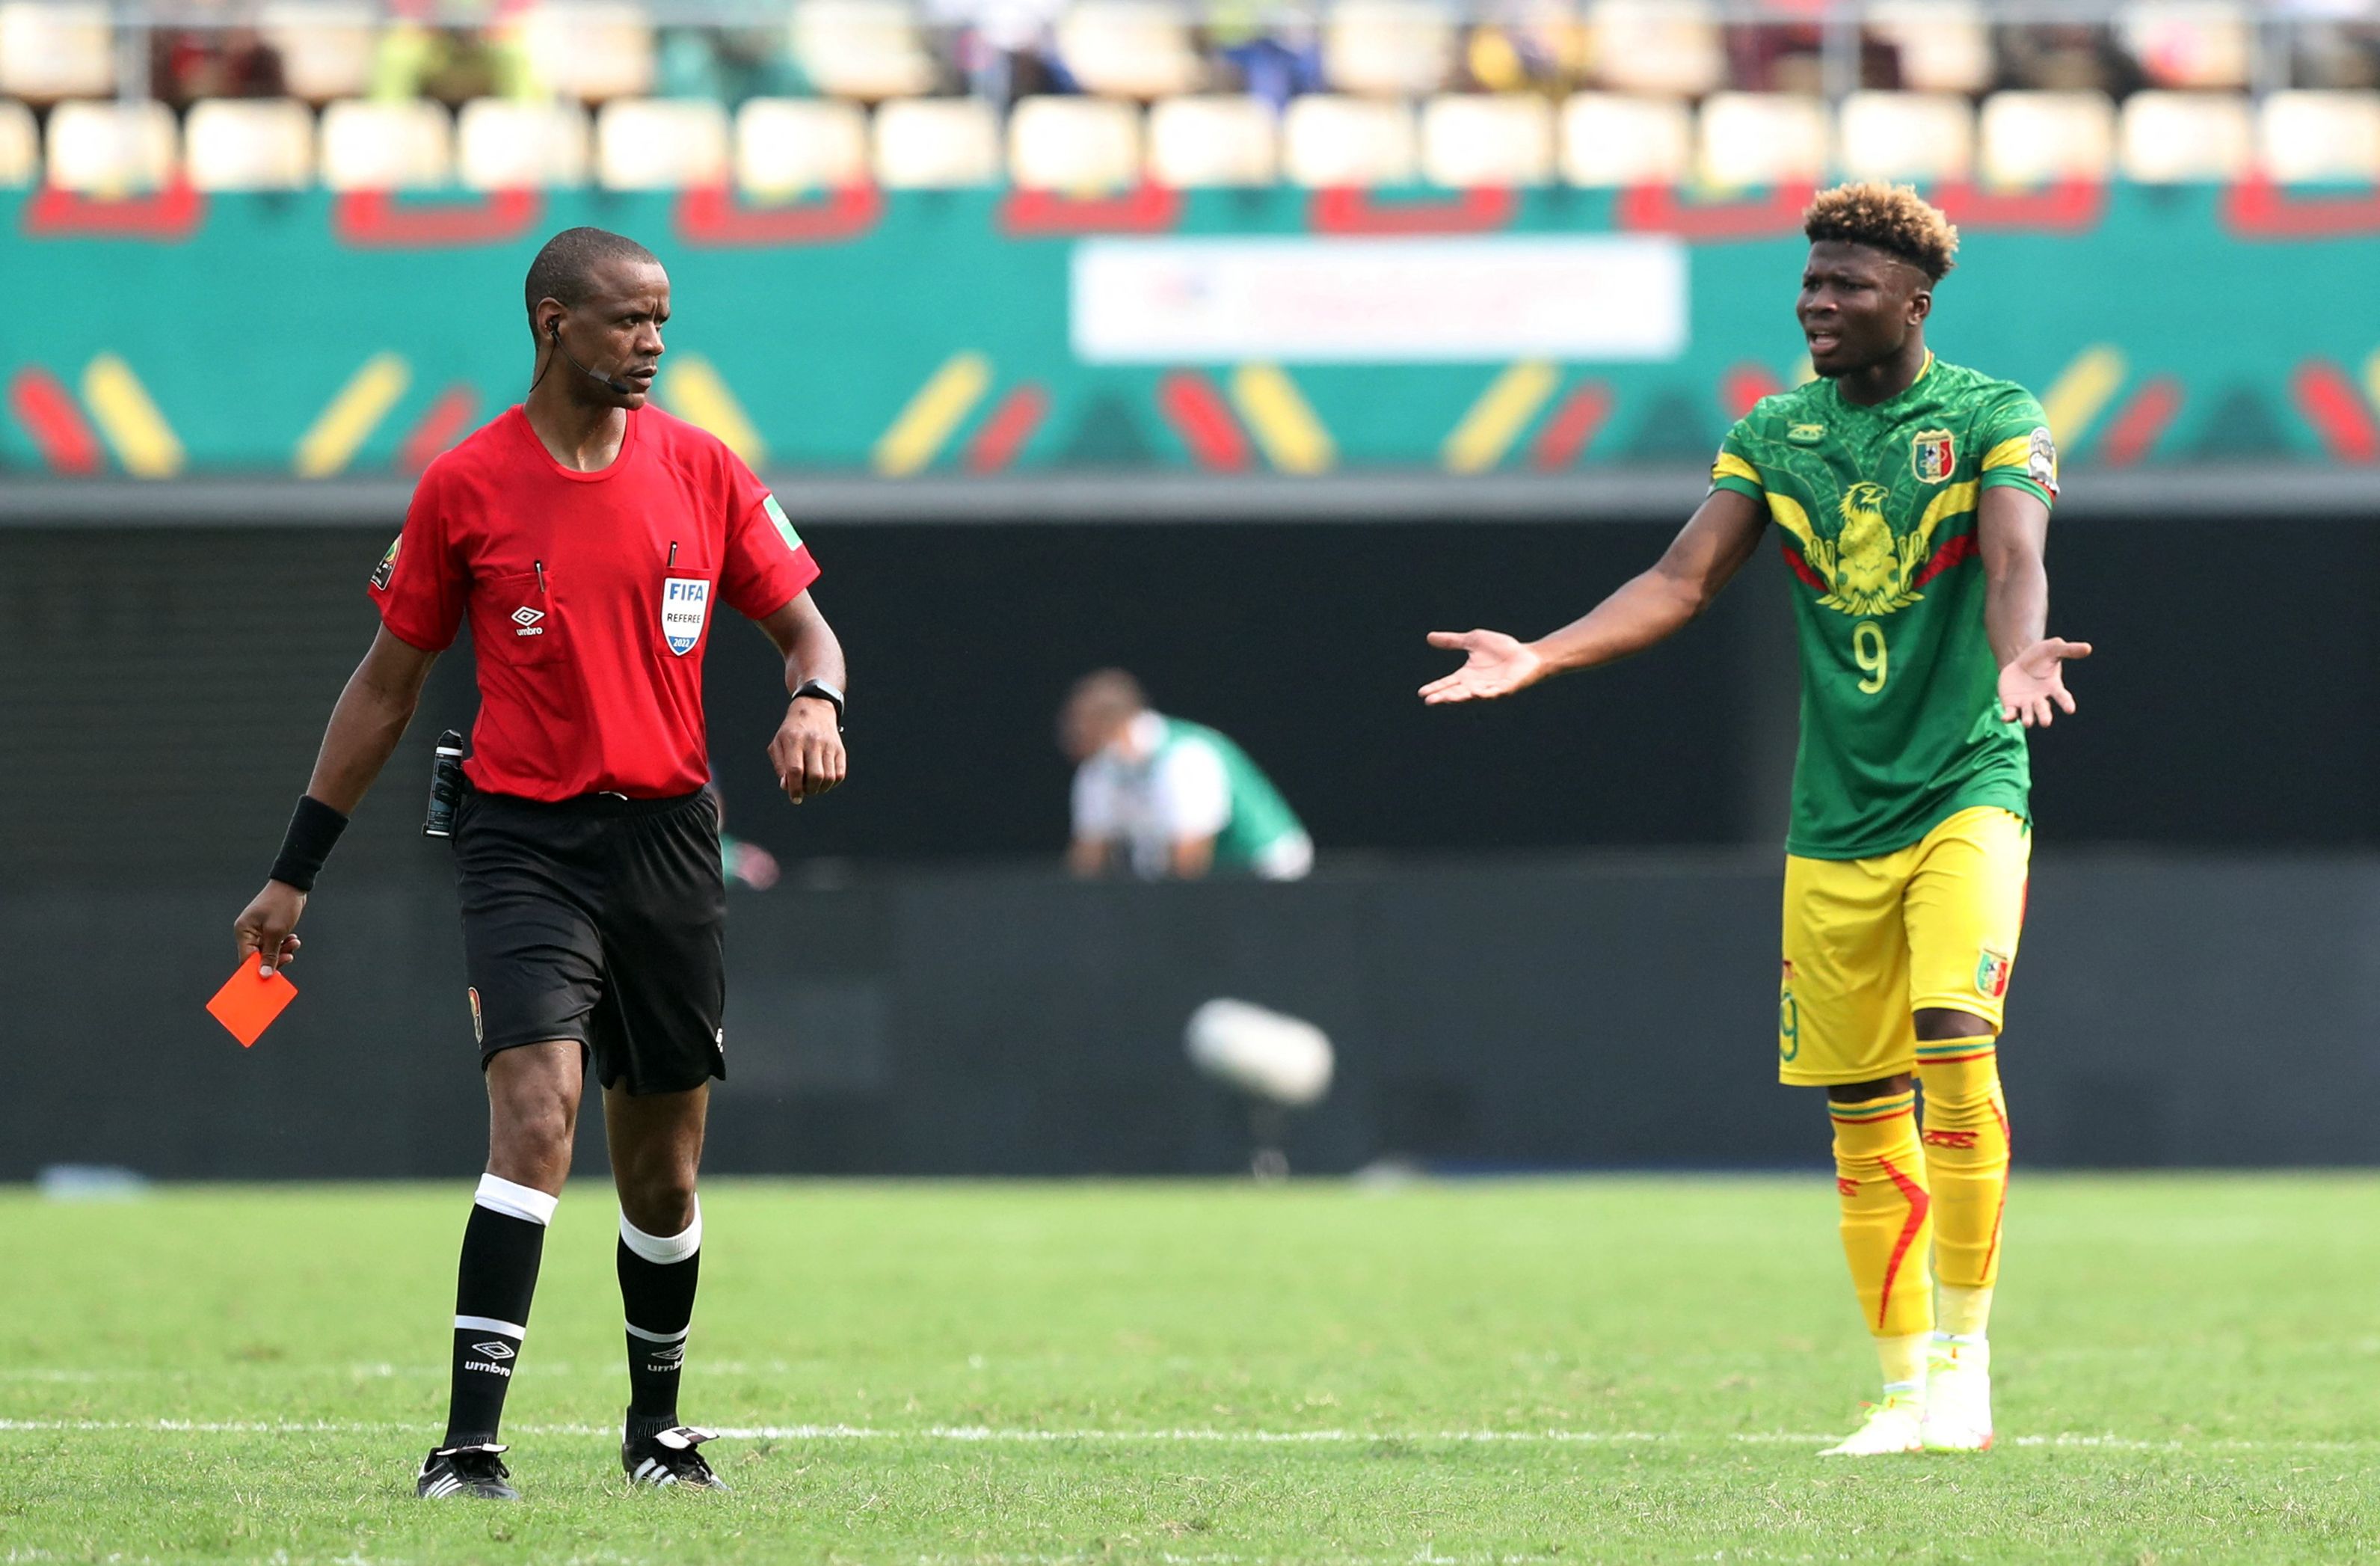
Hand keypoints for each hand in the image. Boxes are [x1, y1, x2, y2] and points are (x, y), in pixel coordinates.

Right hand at [234, 881, 306, 976]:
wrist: (293, 885)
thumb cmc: (281, 904)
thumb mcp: (276, 932)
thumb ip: (270, 955)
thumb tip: (264, 975)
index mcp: (243, 932)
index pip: (246, 959)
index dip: (257, 970)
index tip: (271, 978)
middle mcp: (248, 932)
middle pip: (258, 957)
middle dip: (274, 959)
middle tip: (289, 957)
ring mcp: (258, 930)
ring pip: (268, 950)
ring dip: (282, 951)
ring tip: (294, 944)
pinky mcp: (268, 928)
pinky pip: (274, 943)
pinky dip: (284, 944)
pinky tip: (293, 939)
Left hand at [769, 697, 846, 803]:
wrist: (814, 709)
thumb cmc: (791, 732)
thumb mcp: (778, 744)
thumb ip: (780, 766)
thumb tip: (787, 787)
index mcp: (794, 740)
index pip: (796, 770)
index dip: (795, 788)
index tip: (795, 798)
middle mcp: (813, 741)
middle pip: (815, 776)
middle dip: (809, 790)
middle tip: (804, 790)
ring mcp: (829, 745)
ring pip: (829, 777)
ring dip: (820, 789)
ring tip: (813, 786)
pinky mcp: (840, 749)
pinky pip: (840, 774)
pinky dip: (831, 783)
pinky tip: (823, 781)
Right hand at [1419, 629, 1549, 704]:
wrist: (1527, 655)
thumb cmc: (1502, 649)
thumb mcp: (1473, 641)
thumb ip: (1452, 641)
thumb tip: (1429, 637)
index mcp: (1466, 676)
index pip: (1447, 684)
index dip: (1435, 688)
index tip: (1421, 693)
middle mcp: (1475, 686)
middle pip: (1455, 693)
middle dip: (1443, 697)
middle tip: (1429, 701)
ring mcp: (1489, 689)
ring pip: (1471, 697)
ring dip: (1459, 698)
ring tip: (1446, 699)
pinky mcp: (1504, 690)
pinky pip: (1492, 694)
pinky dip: (1484, 694)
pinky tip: (1475, 693)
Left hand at [1998, 637, 2091, 727]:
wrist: (2019, 662)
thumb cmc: (2040, 656)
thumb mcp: (2053, 648)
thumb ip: (2069, 650)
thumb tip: (2088, 648)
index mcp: (2054, 688)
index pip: (2062, 697)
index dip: (2066, 703)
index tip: (2070, 709)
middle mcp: (2041, 699)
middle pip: (2044, 710)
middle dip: (2044, 716)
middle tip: (2046, 722)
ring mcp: (2026, 704)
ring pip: (2028, 715)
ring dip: (2028, 719)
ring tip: (2028, 723)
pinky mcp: (2012, 705)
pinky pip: (2011, 714)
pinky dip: (2009, 717)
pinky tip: (2005, 719)